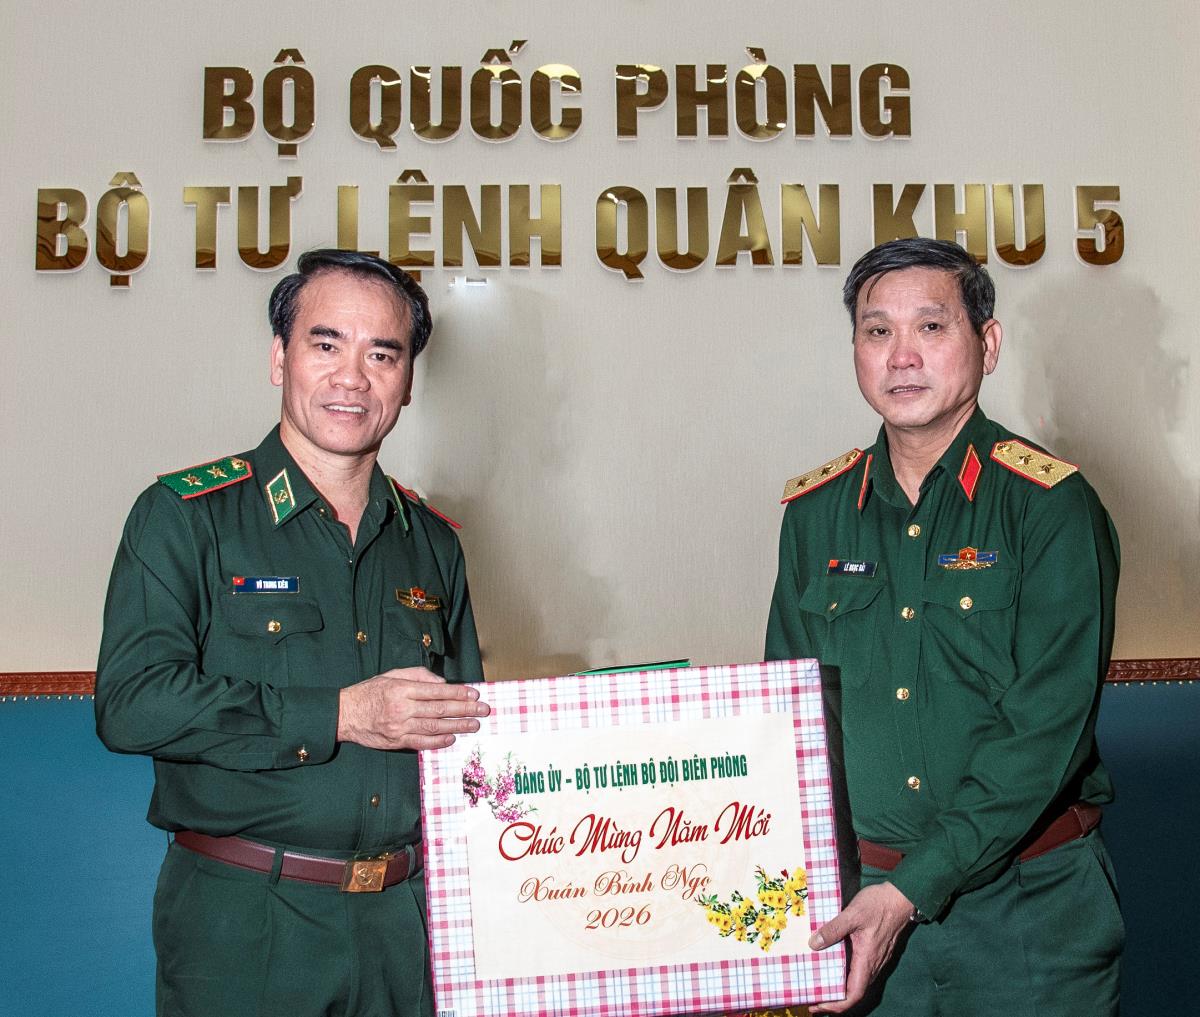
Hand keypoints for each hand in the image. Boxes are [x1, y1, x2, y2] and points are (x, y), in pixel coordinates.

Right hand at [337, 667, 489, 749]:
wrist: (345, 714)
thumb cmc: (370, 692)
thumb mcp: (392, 675)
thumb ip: (418, 676)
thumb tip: (442, 683)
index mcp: (402, 688)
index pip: (436, 691)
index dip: (458, 692)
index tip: (474, 694)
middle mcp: (402, 708)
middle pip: (439, 709)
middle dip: (464, 709)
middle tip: (482, 710)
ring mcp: (399, 727)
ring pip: (434, 727)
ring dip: (457, 726)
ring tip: (474, 725)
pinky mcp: (396, 741)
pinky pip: (421, 743)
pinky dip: (438, 742)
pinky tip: (453, 738)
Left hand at [807, 881, 913, 1013]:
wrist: (902, 897)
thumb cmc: (879, 904)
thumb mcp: (853, 914)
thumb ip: (833, 929)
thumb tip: (813, 944)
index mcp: (867, 960)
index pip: (854, 994)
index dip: (836, 1005)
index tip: (818, 1005)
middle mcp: (873, 964)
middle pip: (854, 993)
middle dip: (833, 1000)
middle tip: (811, 997)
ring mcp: (876, 959)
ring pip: (857, 982)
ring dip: (839, 988)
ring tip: (819, 984)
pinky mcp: (875, 951)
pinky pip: (860, 971)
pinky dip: (846, 976)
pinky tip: (833, 965)